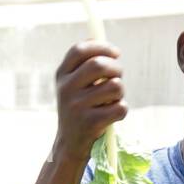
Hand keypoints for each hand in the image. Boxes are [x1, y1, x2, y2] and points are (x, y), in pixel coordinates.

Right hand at [52, 41, 126, 165]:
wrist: (69, 144)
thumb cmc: (79, 108)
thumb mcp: (74, 85)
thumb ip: (85, 64)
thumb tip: (101, 39)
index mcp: (61, 76)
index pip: (80, 50)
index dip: (101, 47)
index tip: (115, 53)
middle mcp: (66, 89)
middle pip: (99, 65)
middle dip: (116, 69)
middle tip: (118, 77)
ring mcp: (76, 107)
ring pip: (115, 87)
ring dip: (120, 93)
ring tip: (112, 101)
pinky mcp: (89, 124)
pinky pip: (120, 108)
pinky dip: (121, 111)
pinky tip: (111, 116)